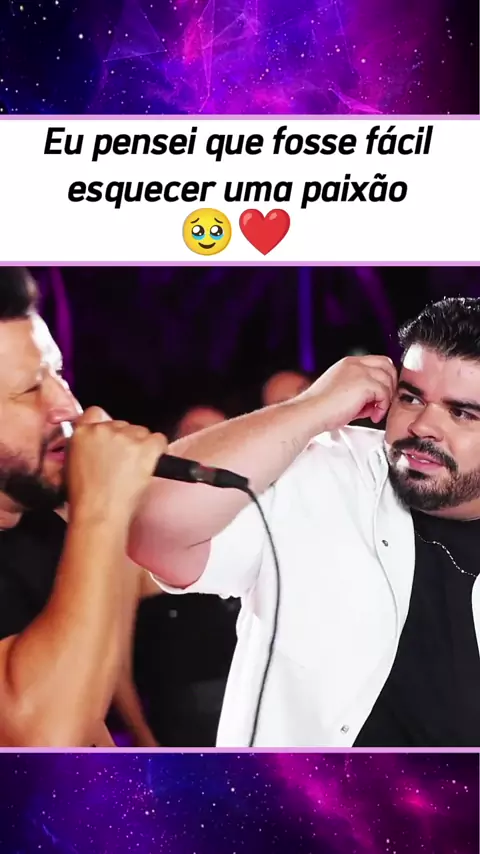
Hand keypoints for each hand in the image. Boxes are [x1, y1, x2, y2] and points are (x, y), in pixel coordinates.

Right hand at [67, 407, 167, 521]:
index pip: (95, 413)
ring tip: (134, 469)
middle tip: (123, 463)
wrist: (98, 513)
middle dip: (125, 440)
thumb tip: (100, 445)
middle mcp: (103, 429)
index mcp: (81, 432)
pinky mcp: (145, 447)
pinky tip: (151, 464)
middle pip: (122, 424)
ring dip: (141, 446)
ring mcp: (125, 437)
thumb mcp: (72, 464)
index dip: (106, 426)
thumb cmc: (84, 498)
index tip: (110, 439)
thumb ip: (85, 446)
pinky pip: (159, 440)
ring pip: (141, 432)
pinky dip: (158, 450)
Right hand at [300, 355, 397, 431]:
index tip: (380, 394)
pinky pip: (385, 394)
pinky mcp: (364, 384)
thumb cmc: (320, 408)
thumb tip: (376, 401)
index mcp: (348, 363)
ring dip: (386, 398)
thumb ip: (360, 391)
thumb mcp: (342, 392)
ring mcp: (360, 372)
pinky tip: (373, 416)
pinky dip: (382, 407)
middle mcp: (355, 364)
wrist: (310, 412)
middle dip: (390, 384)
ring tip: (375, 412)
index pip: (377, 361)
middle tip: (383, 402)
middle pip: (387, 365)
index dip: (383, 377)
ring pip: (388, 380)